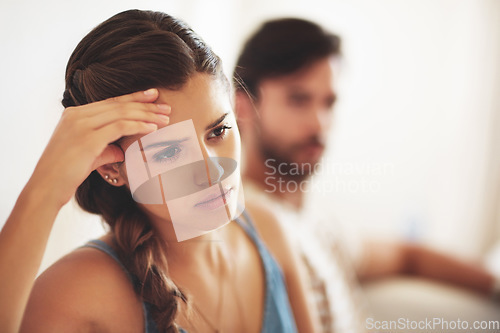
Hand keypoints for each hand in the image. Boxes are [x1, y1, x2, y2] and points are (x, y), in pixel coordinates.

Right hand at [27, 88, 168, 207]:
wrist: (45, 188)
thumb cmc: (65, 175)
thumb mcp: (88, 156)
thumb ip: (104, 149)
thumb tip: (121, 151)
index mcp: (74, 114)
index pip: (110, 103)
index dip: (133, 98)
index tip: (152, 97)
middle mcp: (76, 115)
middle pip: (118, 104)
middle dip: (145, 105)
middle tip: (166, 106)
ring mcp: (81, 125)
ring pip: (121, 112)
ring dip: (146, 114)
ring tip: (165, 118)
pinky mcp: (87, 139)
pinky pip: (120, 127)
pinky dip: (139, 126)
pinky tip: (153, 128)